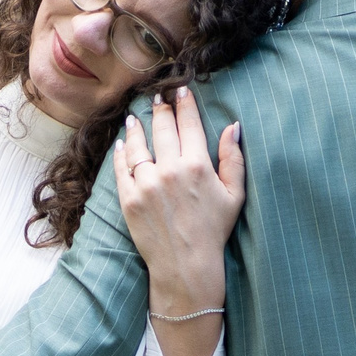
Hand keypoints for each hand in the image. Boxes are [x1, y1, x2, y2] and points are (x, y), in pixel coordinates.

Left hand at [116, 87, 243, 313]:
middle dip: (161, 108)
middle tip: (158, 97)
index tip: (181, 90)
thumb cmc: (214, 230)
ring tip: (136, 117)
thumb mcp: (234, 195)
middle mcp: (170, 170)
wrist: (186, 265)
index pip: (189, 124)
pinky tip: (122, 143)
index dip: (185, 103)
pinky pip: (122, 168)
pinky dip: (121, 153)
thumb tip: (233, 127)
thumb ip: (233, 159)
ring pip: (138, 145)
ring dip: (137, 127)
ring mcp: (147, 184)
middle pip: (163, 128)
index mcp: (198, 166)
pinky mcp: (129, 198)